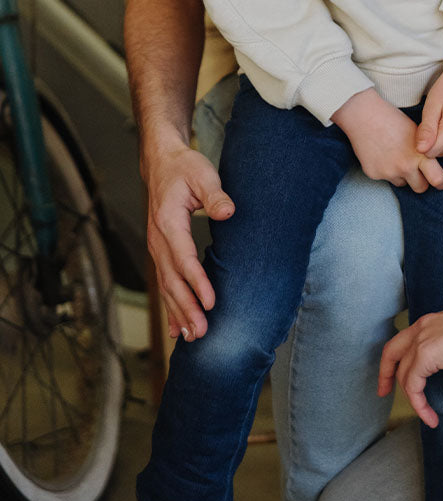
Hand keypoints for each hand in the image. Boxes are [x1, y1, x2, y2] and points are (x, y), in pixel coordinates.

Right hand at [143, 141, 234, 340]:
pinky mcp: (161, 252)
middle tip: (202, 332)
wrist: (162, 163)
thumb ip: (215, 194)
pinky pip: (165, 283)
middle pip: (172, 279)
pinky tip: (176, 329)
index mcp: (168, 222)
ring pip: (166, 286)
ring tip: (191, 337)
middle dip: (186, 307)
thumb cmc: (185, 168)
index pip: (184, 257)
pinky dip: (170, 307)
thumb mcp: (202, 174)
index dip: (196, 281)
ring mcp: (157, 248)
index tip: (209, 302)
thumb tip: (228, 211)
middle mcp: (158, 239)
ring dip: (178, 312)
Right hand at [333, 88, 442, 191]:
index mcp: (419, 155)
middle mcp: (405, 166)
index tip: (441, 182)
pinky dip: (386, 170)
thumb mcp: (416, 133)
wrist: (364, 115)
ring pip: (402, 183)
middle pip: (421, 188)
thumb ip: (425, 151)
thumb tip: (433, 166)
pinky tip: (382, 154)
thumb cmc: (393, 120)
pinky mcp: (374, 174)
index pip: (438, 179)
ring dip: (402, 175)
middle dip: (421, 182)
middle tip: (418, 172)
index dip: (441, 182)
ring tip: (395, 155)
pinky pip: (385, 178)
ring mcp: (388, 172)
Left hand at [378, 297, 442, 427]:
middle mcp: (423, 327)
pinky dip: (419, 404)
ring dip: (412, 399)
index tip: (393, 379)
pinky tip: (431, 417)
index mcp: (433, 323)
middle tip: (383, 393)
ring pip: (404, 373)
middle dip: (385, 375)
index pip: (405, 342)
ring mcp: (423, 339)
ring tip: (427, 416)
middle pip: (391, 352)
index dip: (395, 361)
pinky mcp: (427, 353)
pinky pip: (413, 385)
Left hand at [416, 69, 442, 157]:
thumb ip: (426, 130)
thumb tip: (421, 150)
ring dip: (440, 141)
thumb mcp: (432, 106)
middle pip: (438, 153)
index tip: (424, 124)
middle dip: (431, 141)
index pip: (429, 152)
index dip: (423, 141)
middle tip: (433, 120)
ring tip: (442, 120)